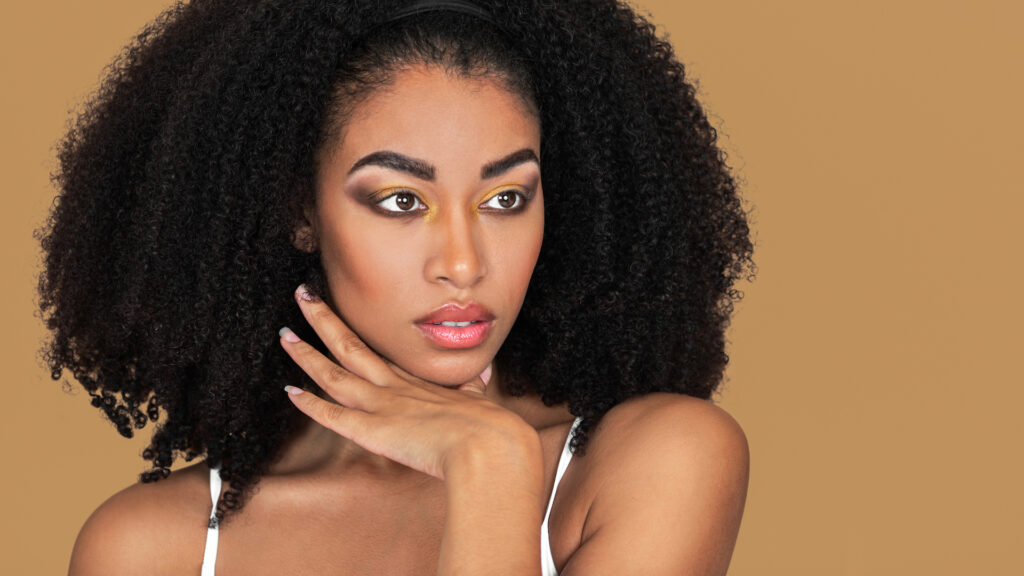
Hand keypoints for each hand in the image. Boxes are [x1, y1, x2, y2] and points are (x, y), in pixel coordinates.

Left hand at [278, 285, 534, 479]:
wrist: (489, 444)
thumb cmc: (489, 427)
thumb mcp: (479, 400)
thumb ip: (472, 388)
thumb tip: (482, 372)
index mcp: (416, 382)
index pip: (376, 352)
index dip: (355, 332)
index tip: (339, 313)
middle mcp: (395, 387)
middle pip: (350, 345)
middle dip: (324, 319)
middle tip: (303, 293)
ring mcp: (382, 406)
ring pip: (334, 374)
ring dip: (307, 355)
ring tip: (285, 333)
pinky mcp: (373, 431)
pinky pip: (333, 415)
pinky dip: (311, 405)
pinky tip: (289, 392)